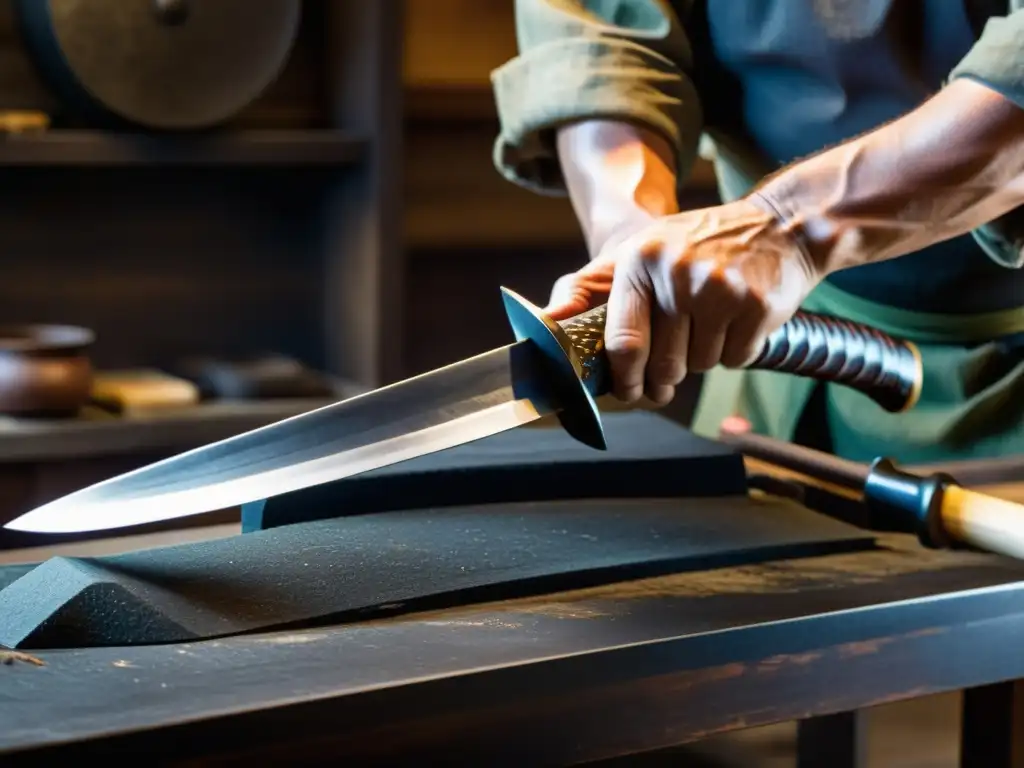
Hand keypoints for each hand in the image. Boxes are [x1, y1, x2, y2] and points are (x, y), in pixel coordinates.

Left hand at [545, 197, 820, 404]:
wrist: (782, 226)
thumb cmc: (696, 245)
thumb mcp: (638, 251)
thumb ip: (588, 287)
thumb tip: (547, 322)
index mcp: (639, 261)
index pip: (623, 341)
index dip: (623, 379)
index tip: (626, 392)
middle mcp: (677, 274)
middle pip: (664, 363)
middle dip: (665, 376)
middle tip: (669, 372)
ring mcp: (720, 290)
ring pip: (700, 365)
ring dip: (703, 357)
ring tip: (711, 323)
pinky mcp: (757, 307)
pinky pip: (734, 361)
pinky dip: (735, 352)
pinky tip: (737, 320)